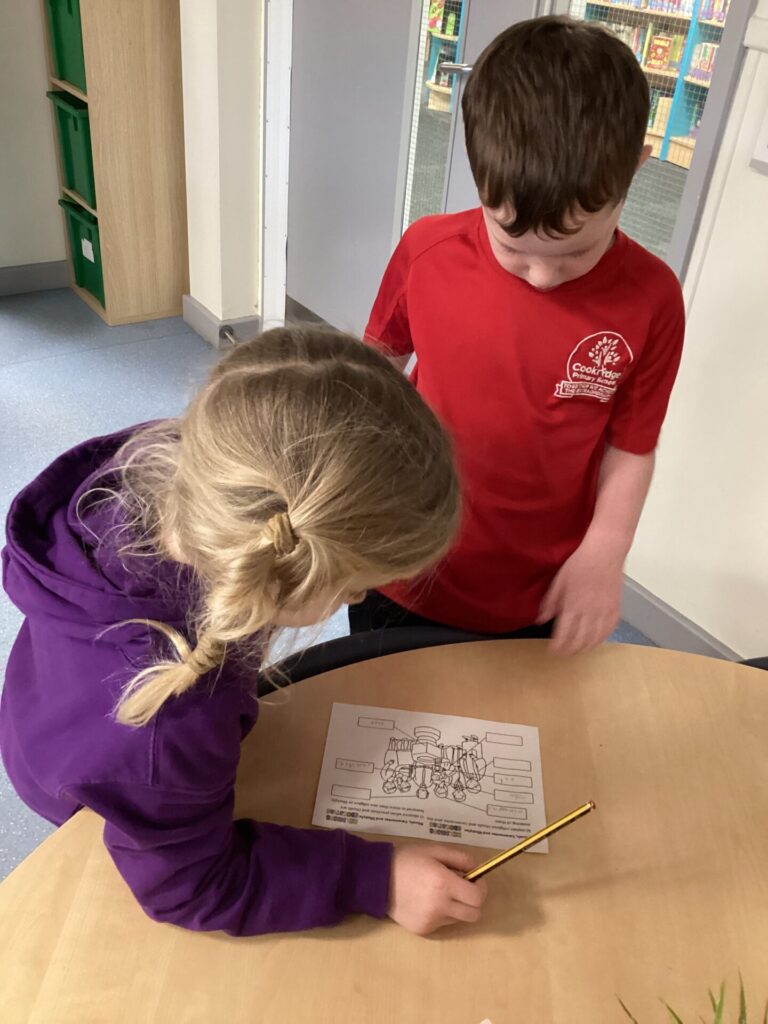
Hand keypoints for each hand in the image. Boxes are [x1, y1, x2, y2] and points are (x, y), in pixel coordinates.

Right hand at [388, 844, 487, 934]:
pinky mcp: (422, 930)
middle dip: (472, 901)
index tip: (475, 881)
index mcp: (444, 884)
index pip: (477, 898)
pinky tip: (426, 901)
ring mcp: (431, 921)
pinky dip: (441, 913)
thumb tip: (478, 870)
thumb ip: (460, 858)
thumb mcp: (435, 850)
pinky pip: (442, 923)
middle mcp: (440, 906)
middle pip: (473, 914)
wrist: (377, 878)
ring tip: (439, 893)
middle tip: (462, 889)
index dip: (481, 889)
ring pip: (458, 919)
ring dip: (456, 907)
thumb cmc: (407, 860)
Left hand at [537, 536, 623, 654]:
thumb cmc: (578, 562)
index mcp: (573, 606)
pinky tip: (595, 639)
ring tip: (577, 649)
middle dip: (570, 651)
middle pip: (580, 641)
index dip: (557, 647)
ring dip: (585, 647)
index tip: (551, 652)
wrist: (605, 551)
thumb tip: (540, 621)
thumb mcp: (558, 581)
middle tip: (562, 653)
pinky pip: (610, 630)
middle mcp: (590, 613)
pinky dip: (601, 639)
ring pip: (595, 639)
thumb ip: (550, 603)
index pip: (564, 635)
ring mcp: (604, 612)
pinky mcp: (616, 608)